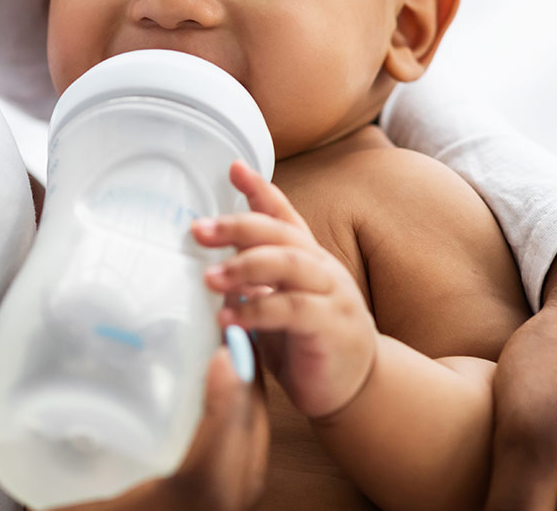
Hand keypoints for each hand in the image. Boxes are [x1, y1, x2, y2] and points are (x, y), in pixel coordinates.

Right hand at [0, 285, 268, 510]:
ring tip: (218, 370)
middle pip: (231, 497)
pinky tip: (182, 424)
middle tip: (232, 344)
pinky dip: (212, 470)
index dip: (226, 422)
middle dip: (245, 420)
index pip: (200, 496)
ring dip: (235, 443)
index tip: (227, 355)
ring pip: (221, 509)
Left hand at [192, 161, 376, 418]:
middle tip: (199, 230)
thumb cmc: (308, 342)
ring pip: (287, 264)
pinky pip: (292, 309)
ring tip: (209, 279)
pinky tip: (229, 318)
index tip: (233, 168)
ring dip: (243, 268)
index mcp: (308, 258)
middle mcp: (322, 268)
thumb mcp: (279, 302)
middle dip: (237, 227)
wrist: (357, 388)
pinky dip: (257, 310)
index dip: (260, 190)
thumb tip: (214, 257)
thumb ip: (257, 278)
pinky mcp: (331, 326)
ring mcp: (332, 294)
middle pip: (280, 234)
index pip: (283, 215)